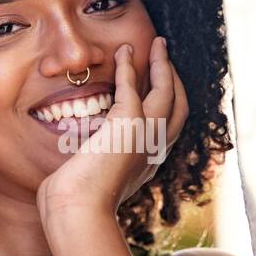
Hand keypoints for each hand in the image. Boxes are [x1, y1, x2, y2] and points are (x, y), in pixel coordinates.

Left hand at [36, 36, 188, 226]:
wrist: (78, 211)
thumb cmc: (75, 203)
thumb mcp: (93, 182)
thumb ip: (94, 165)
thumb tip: (79, 158)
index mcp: (148, 165)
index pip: (169, 130)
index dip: (169, 106)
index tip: (159, 87)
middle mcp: (154, 151)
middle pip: (180, 108)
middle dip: (175, 80)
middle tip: (166, 57)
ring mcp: (147, 137)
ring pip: (168, 93)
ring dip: (163, 65)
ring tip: (158, 44)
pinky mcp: (130, 124)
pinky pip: (134, 85)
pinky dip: (130, 65)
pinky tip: (124, 51)